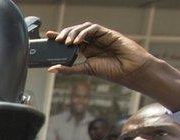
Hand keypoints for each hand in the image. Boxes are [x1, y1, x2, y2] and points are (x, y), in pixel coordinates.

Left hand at [46, 22, 179, 110]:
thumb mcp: (86, 70)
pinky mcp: (108, 33)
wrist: (131, 70)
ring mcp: (100, 37)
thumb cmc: (112, 71)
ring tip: (65, 43)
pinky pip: (93, 28)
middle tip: (55, 40)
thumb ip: (69, 69)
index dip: (59, 37)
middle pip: (75, 32)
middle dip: (64, 34)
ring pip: (83, 28)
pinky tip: (77, 42)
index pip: (70, 41)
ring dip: (72, 33)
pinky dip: (83, 33)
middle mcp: (93, 42)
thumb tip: (51, 69)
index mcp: (87, 50)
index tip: (47, 36)